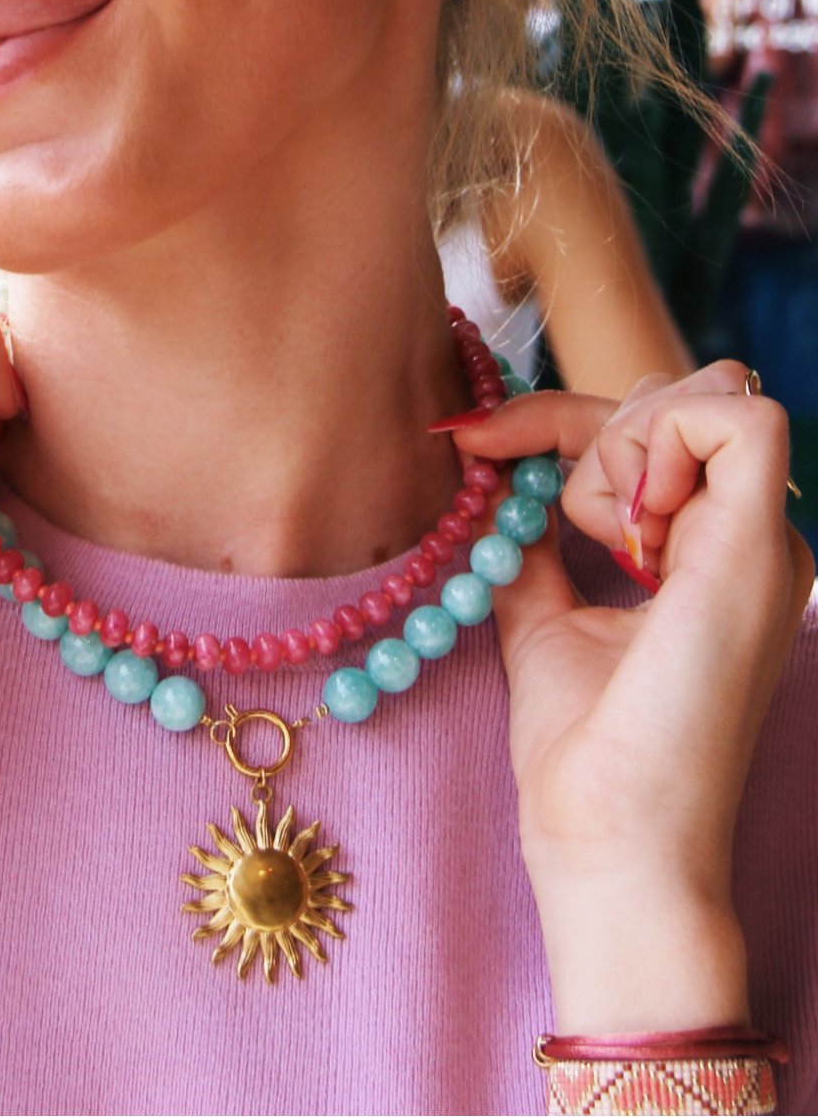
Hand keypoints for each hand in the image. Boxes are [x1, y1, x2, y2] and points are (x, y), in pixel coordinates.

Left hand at [451, 361, 813, 1031]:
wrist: (611, 836)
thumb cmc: (582, 748)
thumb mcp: (541, 619)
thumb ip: (531, 547)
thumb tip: (495, 476)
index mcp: (699, 555)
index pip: (645, 431)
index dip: (551, 418)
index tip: (470, 440)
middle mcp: (743, 539)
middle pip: (676, 400)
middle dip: (579, 420)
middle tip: (514, 480)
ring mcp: (761, 543)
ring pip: (712, 395)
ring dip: (616, 440)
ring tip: (587, 533)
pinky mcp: (758, 552)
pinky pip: (740, 422)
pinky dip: (659, 442)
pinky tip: (619, 526)